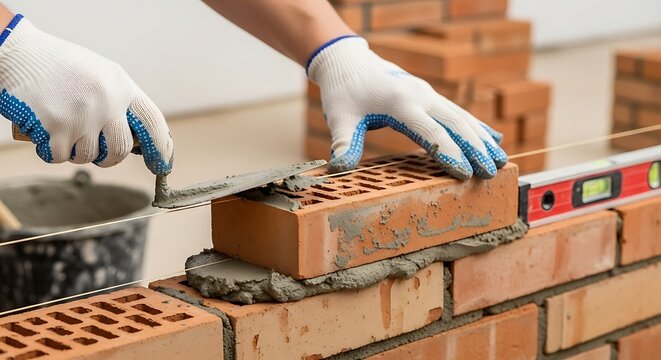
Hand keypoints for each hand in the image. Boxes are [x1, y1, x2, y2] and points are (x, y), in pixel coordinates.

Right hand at [0, 15, 172, 174]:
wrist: (19, 53)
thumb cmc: (59, 65)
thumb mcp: (101, 74)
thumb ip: (119, 101)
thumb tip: (136, 138)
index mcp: (122, 86)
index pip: (152, 123)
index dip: (161, 148)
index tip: (161, 165)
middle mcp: (108, 102)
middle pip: (120, 149)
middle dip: (108, 157)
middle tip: (97, 153)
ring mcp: (83, 116)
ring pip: (87, 156)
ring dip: (75, 151)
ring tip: (63, 129)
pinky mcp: (56, 129)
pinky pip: (60, 157)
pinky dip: (51, 151)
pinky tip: (45, 133)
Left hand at [307, 36, 507, 178]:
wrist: (350, 62)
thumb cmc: (344, 92)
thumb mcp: (339, 117)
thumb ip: (344, 142)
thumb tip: (339, 169)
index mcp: (400, 102)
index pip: (431, 131)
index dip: (449, 153)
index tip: (465, 174)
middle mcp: (420, 95)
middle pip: (455, 124)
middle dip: (476, 150)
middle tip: (492, 173)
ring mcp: (428, 94)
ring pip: (462, 118)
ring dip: (482, 139)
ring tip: (502, 161)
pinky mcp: (430, 95)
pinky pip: (457, 113)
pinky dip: (476, 127)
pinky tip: (494, 139)